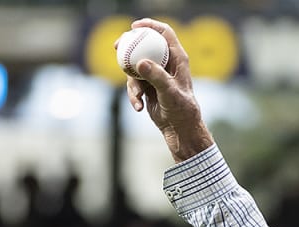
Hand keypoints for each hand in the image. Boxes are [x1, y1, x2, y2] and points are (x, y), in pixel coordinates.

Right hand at [122, 19, 213, 162]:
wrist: (179, 128)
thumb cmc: (182, 109)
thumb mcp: (169, 92)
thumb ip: (156, 76)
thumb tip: (140, 62)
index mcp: (177, 58)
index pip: (164, 33)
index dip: (150, 25)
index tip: (134, 27)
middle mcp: (167, 64)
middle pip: (145, 45)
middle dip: (130, 46)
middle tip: (117, 46)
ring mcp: (157, 74)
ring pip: (136, 67)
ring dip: (133, 83)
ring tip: (138, 97)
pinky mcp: (149, 87)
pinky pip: (134, 84)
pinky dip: (133, 95)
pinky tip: (138, 107)